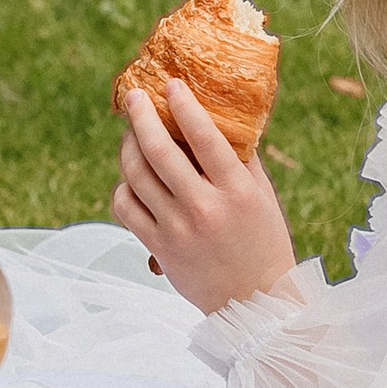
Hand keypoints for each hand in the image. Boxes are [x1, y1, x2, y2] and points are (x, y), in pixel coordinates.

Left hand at [113, 81, 298, 311]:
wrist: (253, 302)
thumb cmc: (263, 242)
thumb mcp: (262, 197)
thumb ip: (240, 159)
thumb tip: (217, 116)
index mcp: (237, 191)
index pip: (205, 137)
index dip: (184, 106)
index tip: (171, 85)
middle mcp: (205, 208)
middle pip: (159, 151)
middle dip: (142, 116)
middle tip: (135, 97)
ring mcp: (178, 229)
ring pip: (136, 175)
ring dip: (128, 147)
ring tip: (131, 135)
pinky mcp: (158, 248)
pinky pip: (126, 206)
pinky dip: (124, 186)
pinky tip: (132, 178)